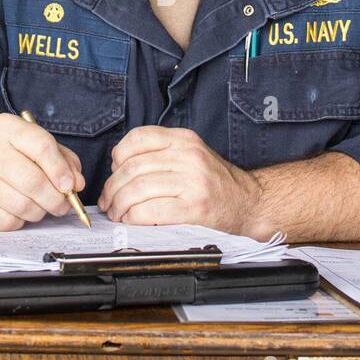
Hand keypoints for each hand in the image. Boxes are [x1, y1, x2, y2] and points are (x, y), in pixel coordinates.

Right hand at [0, 113, 84, 230]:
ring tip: (41, 206)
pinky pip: (7, 221)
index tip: (71, 186)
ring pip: (22, 206)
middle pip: (32, 181)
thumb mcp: (37, 147)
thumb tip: (76, 184)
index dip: (60, 170)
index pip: (41, 146)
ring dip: (40, 212)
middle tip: (63, 205)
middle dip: (55, 199)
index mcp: (7, 128)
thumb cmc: (13, 157)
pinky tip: (18, 211)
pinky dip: (20, 221)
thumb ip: (63, 161)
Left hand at [99, 126, 262, 234]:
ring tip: (117, 213)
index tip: (115, 171)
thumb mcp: (192, 155)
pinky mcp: (194, 207)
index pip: (137, 138)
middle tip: (108, 201)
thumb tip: (119, 169)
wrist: (250, 203)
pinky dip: (134, 218)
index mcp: (184, 140)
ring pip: (137, 190)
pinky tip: (133, 221)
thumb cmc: (217, 183)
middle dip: (112, 188)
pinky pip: (150, 211)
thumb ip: (161, 155)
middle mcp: (188, 156)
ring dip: (119, 205)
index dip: (118, 157)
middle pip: (132, 168)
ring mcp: (192, 181)